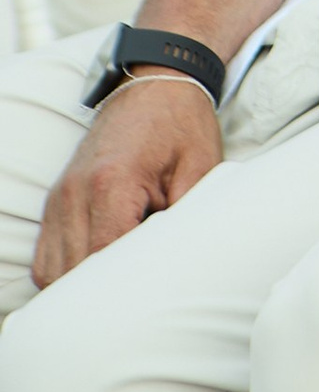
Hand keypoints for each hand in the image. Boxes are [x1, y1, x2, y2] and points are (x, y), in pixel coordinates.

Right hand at [33, 76, 222, 285]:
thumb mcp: (201, 167)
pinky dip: (63, 272)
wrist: (155, 82)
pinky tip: (95, 276)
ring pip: (51, 270)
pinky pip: (45, 256)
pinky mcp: (57, 200)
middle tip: (134, 308)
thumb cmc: (180, 124)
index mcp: (111, 183)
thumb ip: (189, 215)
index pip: (102, 258)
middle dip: (100, 296)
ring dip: (79, 287)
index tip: (144, 305)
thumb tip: (183, 261)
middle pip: (71, 272)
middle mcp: (75, 193)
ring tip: (116, 294)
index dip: (122, 291)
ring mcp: (60, 197)